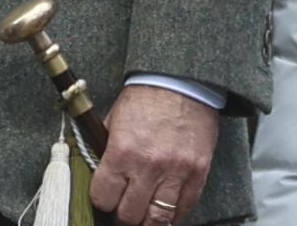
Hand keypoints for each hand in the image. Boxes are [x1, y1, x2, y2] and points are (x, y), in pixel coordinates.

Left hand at [90, 84, 220, 223]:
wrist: (181, 84)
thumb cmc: (144, 99)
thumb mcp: (112, 121)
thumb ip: (105, 149)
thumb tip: (98, 173)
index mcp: (122, 151)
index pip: (104, 196)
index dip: (101, 201)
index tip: (103, 199)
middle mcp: (149, 166)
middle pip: (130, 214)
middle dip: (122, 216)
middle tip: (121, 212)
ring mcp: (176, 173)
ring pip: (159, 218)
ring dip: (147, 222)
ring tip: (141, 218)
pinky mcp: (198, 175)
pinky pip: (184, 208)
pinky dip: (173, 215)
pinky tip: (164, 211)